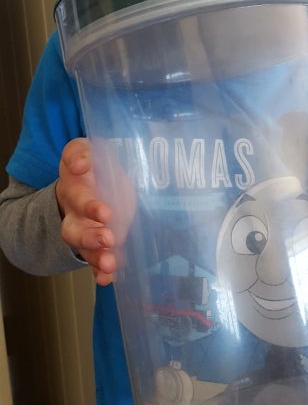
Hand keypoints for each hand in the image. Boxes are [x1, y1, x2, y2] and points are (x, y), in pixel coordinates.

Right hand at [56, 138, 133, 284]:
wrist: (94, 183)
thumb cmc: (93, 167)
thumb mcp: (87, 152)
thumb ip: (81, 153)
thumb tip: (80, 163)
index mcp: (74, 189)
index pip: (77, 196)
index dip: (88, 203)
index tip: (105, 213)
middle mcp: (75, 214)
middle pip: (74, 230)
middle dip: (90, 236)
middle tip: (107, 238)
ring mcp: (86, 231)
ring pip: (85, 249)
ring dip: (97, 256)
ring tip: (110, 263)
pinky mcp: (98, 244)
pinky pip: (96, 261)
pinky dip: (101, 271)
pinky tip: (108, 277)